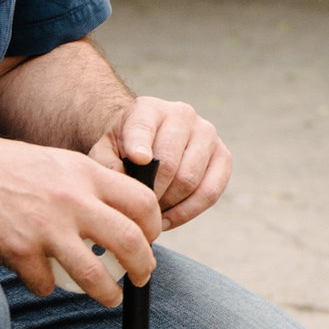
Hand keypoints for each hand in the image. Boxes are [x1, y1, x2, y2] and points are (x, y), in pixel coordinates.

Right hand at [0, 134, 161, 306]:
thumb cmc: (10, 167)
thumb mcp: (60, 162)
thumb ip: (91, 186)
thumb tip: (125, 218)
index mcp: (86, 173)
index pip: (142, 203)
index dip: (154, 227)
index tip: (149, 240)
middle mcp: (72, 200)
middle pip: (129, 242)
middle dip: (142, 267)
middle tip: (141, 277)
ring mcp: (45, 228)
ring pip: (94, 276)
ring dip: (107, 294)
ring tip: (110, 298)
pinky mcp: (19, 251)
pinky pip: (47, 284)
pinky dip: (47, 286)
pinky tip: (40, 277)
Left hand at [90, 95, 230, 227]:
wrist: (148, 140)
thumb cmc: (123, 148)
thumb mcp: (105, 150)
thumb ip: (107, 165)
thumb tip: (126, 187)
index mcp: (148, 109)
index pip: (143, 128)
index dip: (140, 145)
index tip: (138, 160)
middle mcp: (182, 115)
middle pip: (168, 163)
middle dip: (150, 193)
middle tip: (135, 211)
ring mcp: (207, 134)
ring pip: (189, 180)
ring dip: (167, 205)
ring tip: (150, 214)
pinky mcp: (223, 155)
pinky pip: (210, 192)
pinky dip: (187, 212)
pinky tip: (167, 220)